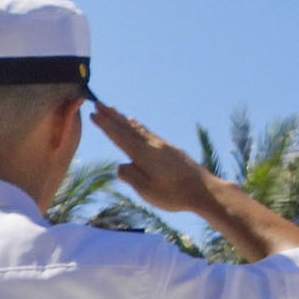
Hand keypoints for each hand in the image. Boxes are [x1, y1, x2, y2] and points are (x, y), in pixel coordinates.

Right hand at [91, 104, 215, 213]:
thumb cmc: (175, 194)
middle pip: (128, 128)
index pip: (119, 136)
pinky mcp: (171, 150)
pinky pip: (149, 133)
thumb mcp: (146, 190)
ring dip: (125, 119)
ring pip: (139, 129)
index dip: (105, 125)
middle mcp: (153, 145)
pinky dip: (139, 127)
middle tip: (99, 103)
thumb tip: (120, 165)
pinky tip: (138, 125)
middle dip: (112, 117)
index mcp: (143, 154)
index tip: (93, 113)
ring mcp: (163, 146)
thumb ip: (130, 176)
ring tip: (115, 111)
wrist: (205, 191)